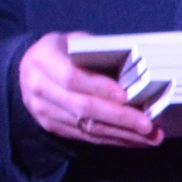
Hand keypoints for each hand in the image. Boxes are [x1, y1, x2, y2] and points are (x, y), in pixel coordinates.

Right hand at [16, 32, 162, 148]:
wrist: (32, 68)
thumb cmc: (64, 50)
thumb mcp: (76, 41)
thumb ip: (98, 53)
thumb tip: (135, 73)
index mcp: (43, 58)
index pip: (71, 77)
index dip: (98, 87)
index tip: (124, 96)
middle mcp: (38, 86)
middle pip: (82, 107)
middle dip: (119, 117)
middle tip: (148, 124)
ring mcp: (42, 110)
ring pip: (86, 126)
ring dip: (121, 134)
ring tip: (150, 137)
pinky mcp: (51, 126)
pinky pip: (85, 136)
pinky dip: (113, 139)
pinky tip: (135, 140)